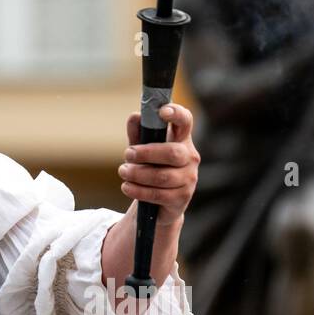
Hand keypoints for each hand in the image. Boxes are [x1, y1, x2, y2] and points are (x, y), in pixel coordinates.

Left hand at [118, 103, 199, 224]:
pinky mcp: (181, 198)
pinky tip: (127, 187)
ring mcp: (189, 179)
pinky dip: (138, 190)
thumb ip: (138, 132)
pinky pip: (158, 194)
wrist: (158, 202)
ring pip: (162, 176)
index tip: (162, 111)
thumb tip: (135, 117)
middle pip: (172, 152)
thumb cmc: (150, 167)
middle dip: (146, 153)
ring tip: (123, 171)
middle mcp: (190, 157)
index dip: (176, 114)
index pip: (185, 121)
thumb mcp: (141, 148)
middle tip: (127, 153)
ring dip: (137, 173)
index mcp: (182, 139)